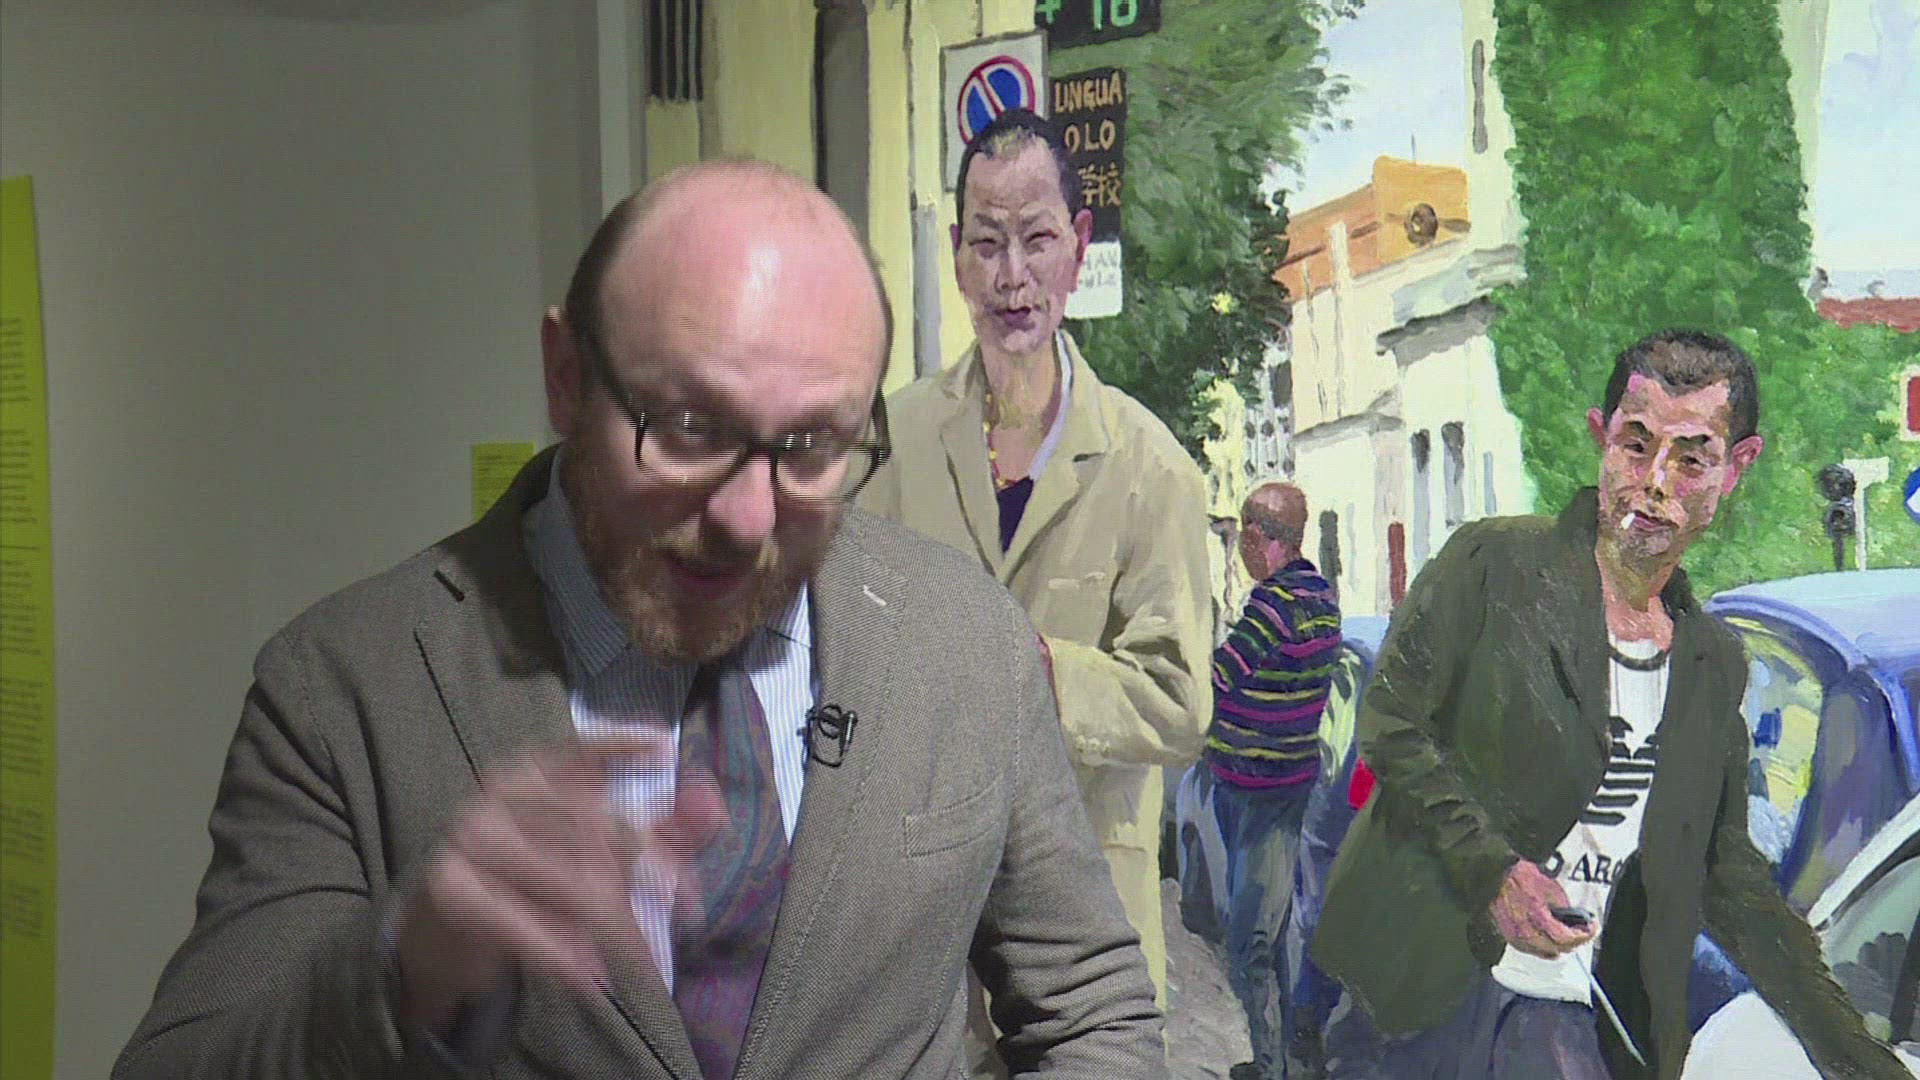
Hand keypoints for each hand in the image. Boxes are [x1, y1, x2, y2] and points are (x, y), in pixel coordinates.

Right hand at [391, 733, 723, 1031]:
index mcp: (534, 770)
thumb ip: (657, 830)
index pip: (581, 749)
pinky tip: (591, 980)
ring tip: (645, 962)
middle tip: (690, 911)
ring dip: (614, 927)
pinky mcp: (450, 888)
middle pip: (593, 825)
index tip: (663, 749)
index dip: (620, 746)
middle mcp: (499, 791)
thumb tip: (712, 802)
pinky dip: (561, 955)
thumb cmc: (531, 882)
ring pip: (565, 879)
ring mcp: (470, 835)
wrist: (443, 934)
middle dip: (651, 870)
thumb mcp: (592, 852)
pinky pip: (520, 922)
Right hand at [1488, 860, 1594, 958]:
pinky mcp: (1508, 935)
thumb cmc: (1520, 876)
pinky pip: (1530, 950)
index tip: (1593, 928)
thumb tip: (1573, 919)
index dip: (1584, 936)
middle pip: (1557, 949)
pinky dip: (1543, 949)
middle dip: (1574, 942)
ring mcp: (1516, 936)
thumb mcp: (1550, 887)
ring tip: (1568, 937)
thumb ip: (1563, 907)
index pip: (1566, 939)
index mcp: (1537, 917)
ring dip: (1559, 948)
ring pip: (1544, 953)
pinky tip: (1549, 941)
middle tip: (1583, 932)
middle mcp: (1525, 932)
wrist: (1495, 874)